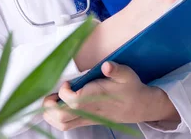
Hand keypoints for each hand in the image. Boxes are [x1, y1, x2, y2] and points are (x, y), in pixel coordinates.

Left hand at [42, 62, 178, 130]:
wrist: (140, 106)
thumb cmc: (131, 88)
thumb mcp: (126, 74)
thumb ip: (116, 69)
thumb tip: (107, 66)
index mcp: (96, 98)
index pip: (72, 101)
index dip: (64, 91)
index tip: (67, 82)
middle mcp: (89, 111)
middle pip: (62, 116)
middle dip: (50, 105)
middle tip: (51, 93)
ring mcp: (87, 118)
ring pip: (62, 123)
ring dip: (50, 113)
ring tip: (51, 99)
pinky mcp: (86, 120)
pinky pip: (66, 124)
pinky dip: (55, 117)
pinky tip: (56, 105)